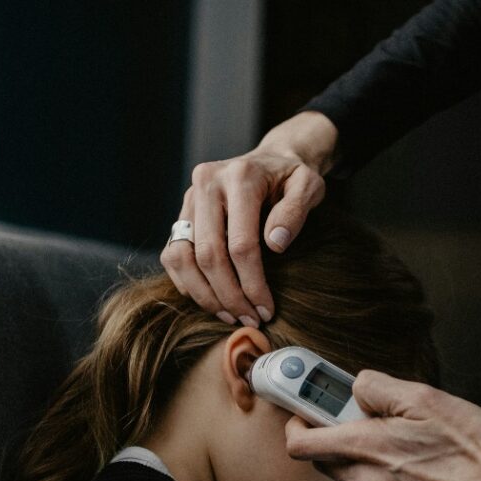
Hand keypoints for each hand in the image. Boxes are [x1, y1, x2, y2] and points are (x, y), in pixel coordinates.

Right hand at [163, 112, 336, 325]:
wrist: (271, 161)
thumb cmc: (292, 178)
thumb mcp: (308, 185)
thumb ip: (296, 211)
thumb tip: (274, 244)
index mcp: (239, 177)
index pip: (240, 243)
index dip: (252, 284)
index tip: (266, 309)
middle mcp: (206, 183)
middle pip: (207, 255)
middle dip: (228, 296)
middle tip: (249, 320)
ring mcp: (188, 198)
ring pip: (181, 258)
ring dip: (204, 295)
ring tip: (230, 316)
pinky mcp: (181, 214)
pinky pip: (172, 256)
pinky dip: (188, 284)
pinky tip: (213, 301)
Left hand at [286, 371, 480, 480]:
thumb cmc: (474, 445)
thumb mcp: (425, 399)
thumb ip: (379, 388)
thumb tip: (357, 387)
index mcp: (366, 451)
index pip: (301, 445)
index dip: (296, 424)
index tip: (304, 409)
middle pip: (327, 463)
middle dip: (333, 438)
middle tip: (359, 417)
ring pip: (359, 480)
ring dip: (367, 459)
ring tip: (405, 439)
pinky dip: (393, 479)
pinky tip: (426, 465)